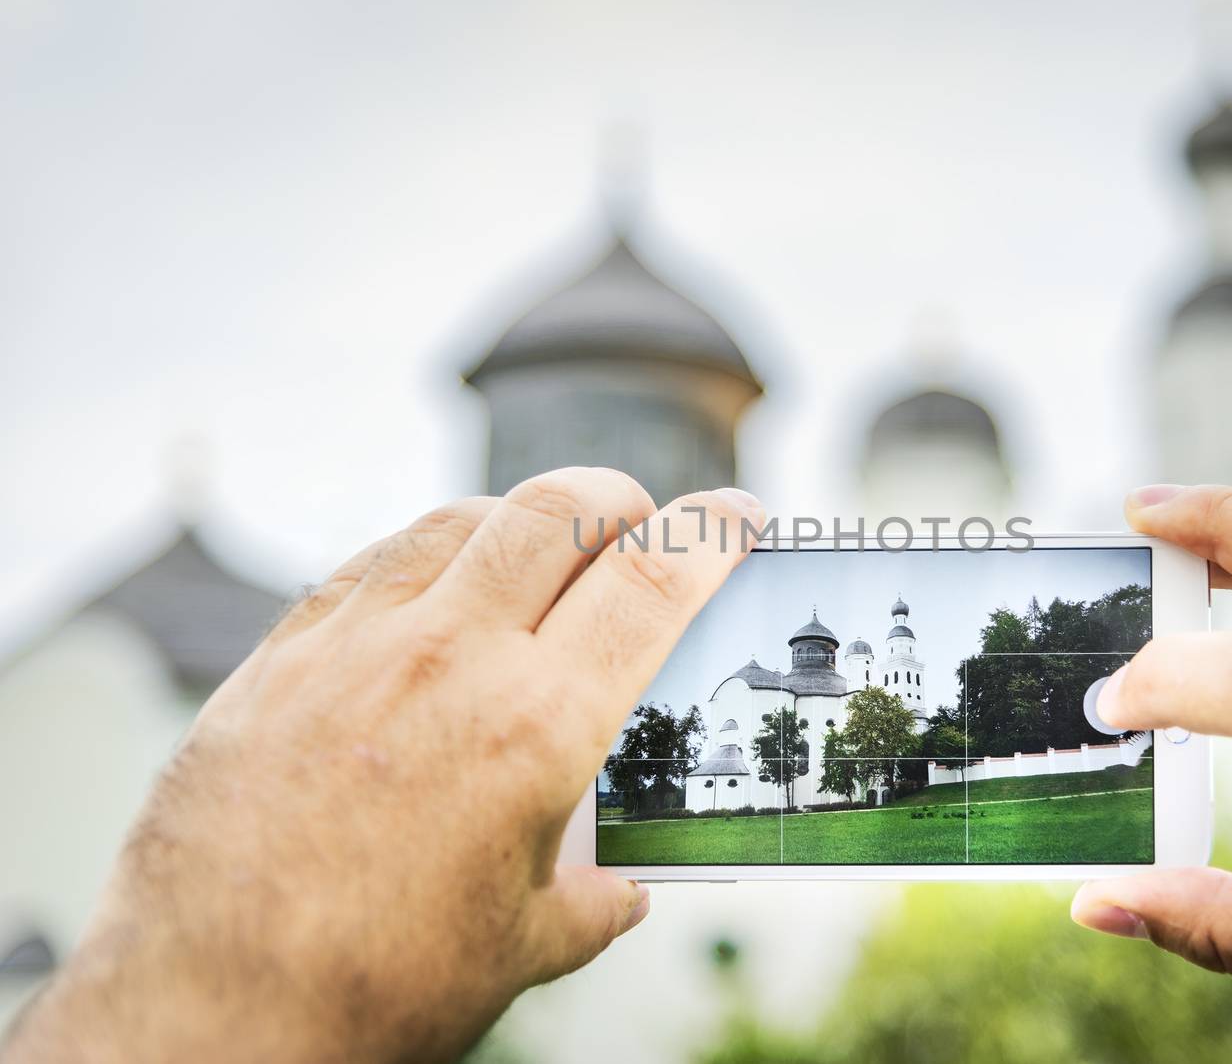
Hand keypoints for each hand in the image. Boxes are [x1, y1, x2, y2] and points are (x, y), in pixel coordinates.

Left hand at [1, 468, 763, 1063]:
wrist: (208, 1011)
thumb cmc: (377, 990)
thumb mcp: (520, 951)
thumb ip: (589, 904)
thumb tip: (618, 892)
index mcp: (537, 731)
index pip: (653, 584)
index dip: (714, 531)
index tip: (743, 511)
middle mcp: (451, 662)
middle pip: (559, 510)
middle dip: (620, 500)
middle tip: (639, 521)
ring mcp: (356, 647)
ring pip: (460, 520)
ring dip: (521, 519)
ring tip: (539, 552)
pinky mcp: (280, 659)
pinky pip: (369, 565)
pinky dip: (425, 557)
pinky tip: (431, 593)